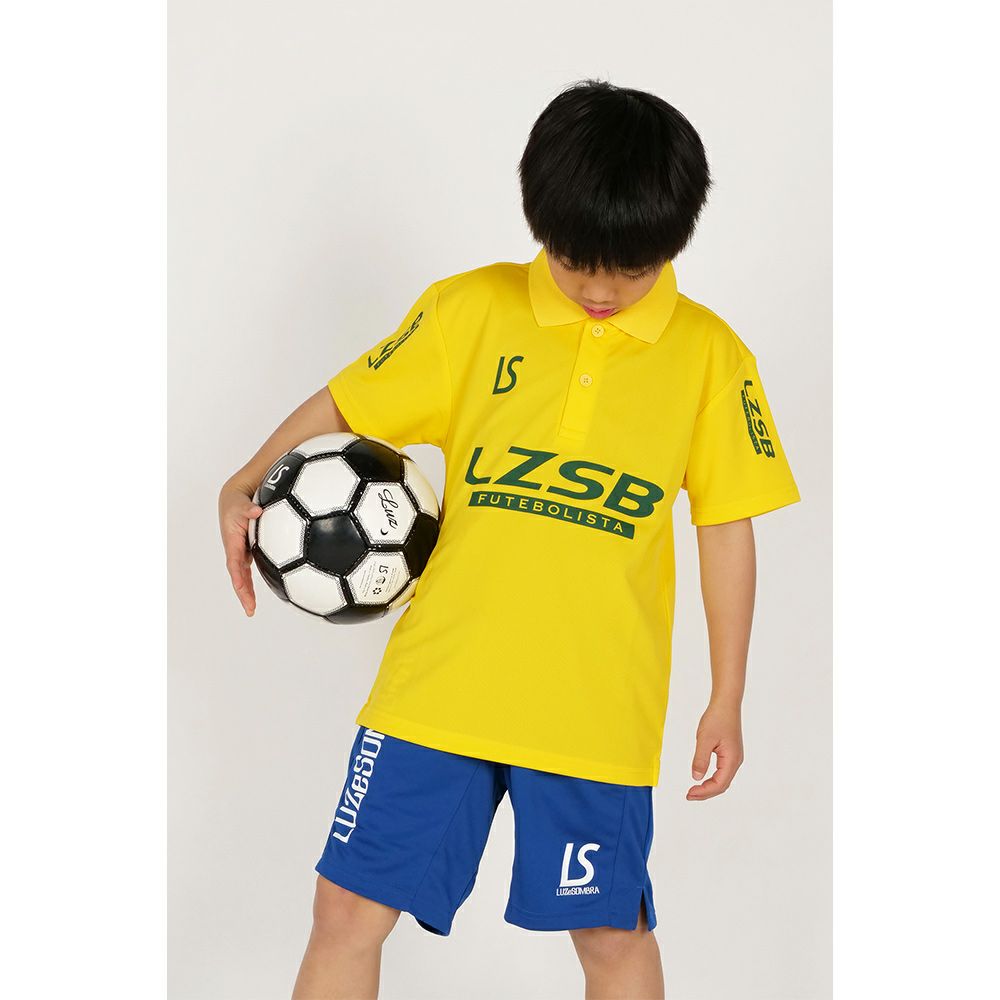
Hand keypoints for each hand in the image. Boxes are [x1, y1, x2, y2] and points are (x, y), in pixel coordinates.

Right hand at [218, 482, 262, 616]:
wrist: (233, 501)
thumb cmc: (236, 503)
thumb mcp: (240, 504)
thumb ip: (247, 508)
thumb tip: (257, 510)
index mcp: (232, 542)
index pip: (234, 563)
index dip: (237, 577)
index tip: (241, 588)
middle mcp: (236, 551)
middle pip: (238, 576)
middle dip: (242, 593)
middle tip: (249, 609)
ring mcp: (242, 553)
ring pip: (244, 576)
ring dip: (247, 592)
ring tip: (251, 609)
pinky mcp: (249, 552)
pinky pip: (252, 569)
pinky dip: (256, 580)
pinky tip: (271, 589)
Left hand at [686, 701, 743, 800]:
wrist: (726, 703)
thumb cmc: (716, 718)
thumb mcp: (704, 739)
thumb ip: (700, 759)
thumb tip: (696, 778)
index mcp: (732, 760)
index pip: (719, 784)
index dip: (704, 792)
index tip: (689, 793)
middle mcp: (735, 761)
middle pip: (722, 785)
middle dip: (706, 792)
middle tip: (689, 795)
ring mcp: (734, 757)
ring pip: (722, 779)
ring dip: (709, 787)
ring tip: (694, 790)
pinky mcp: (730, 753)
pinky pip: (722, 771)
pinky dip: (712, 779)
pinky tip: (702, 778)